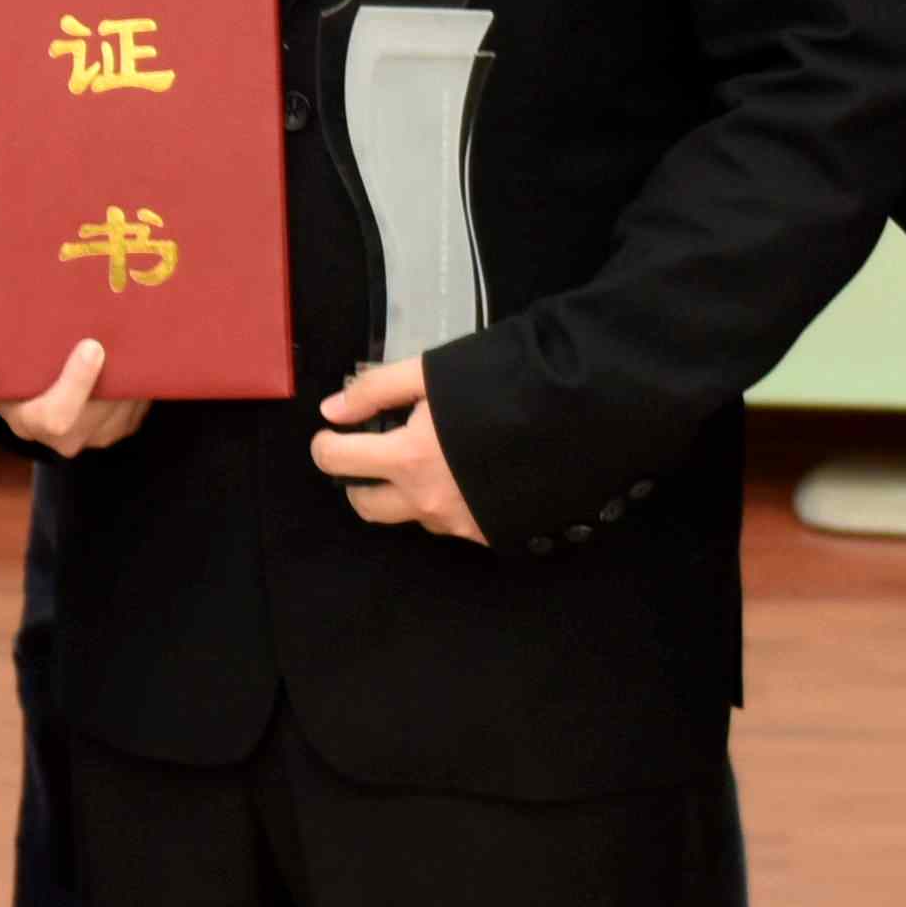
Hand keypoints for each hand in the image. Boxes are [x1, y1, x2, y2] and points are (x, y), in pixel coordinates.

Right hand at [0, 323, 150, 460]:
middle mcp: (63, 436)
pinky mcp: (121, 424)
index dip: (76, 387)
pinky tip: (142, 345)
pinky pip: (141, 405)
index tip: (92, 347)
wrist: (16, 369)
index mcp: (26, 420)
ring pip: (127, 407)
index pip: (54, 420)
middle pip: (101, 413)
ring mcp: (96, 433)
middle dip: (116, 377)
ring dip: (135, 373)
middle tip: (125, 335)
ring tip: (139, 331)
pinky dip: (145, 377)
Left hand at [310, 359, 486, 540]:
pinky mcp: (491, 535)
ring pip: (412, 516)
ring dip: (406, 493)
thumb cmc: (502, 385)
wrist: (580, 417)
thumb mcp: (433, 372)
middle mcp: (428, 501)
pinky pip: (453, 523)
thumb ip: (376, 389)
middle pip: (366, 506)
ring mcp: (462, 524)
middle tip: (371, 456)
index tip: (333, 435)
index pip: (338, 463)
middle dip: (358, 482)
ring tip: (430, 459)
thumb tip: (331, 410)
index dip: (326, 446)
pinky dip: (449, 501)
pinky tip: (470, 475)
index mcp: (408, 459)